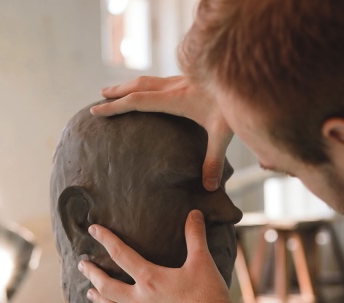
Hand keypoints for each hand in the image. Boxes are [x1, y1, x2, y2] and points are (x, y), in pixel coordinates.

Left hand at [77, 210, 238, 302]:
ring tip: (90, 293)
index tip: (92, 230)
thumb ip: (195, 236)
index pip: (121, 254)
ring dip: (99, 301)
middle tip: (82, 265)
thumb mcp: (203, 262)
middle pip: (107, 286)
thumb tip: (194, 213)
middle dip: (92, 274)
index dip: (105, 239)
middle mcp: (141, 301)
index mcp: (150, 279)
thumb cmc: (208, 297)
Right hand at [90, 76, 231, 191]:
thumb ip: (213, 161)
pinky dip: (149, 83)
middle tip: (99, 96)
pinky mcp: (192, 77)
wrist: (247, 74)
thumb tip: (209, 188)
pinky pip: (162, 79)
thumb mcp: (223, 134)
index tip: (96, 110)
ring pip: (149, 79)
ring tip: (118, 89)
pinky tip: (153, 87)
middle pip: (138, 86)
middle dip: (117, 92)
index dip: (115, 106)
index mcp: (176, 99)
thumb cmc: (234, 103)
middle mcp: (175, 86)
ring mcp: (183, 79)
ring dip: (131, 84)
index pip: (137, 101)